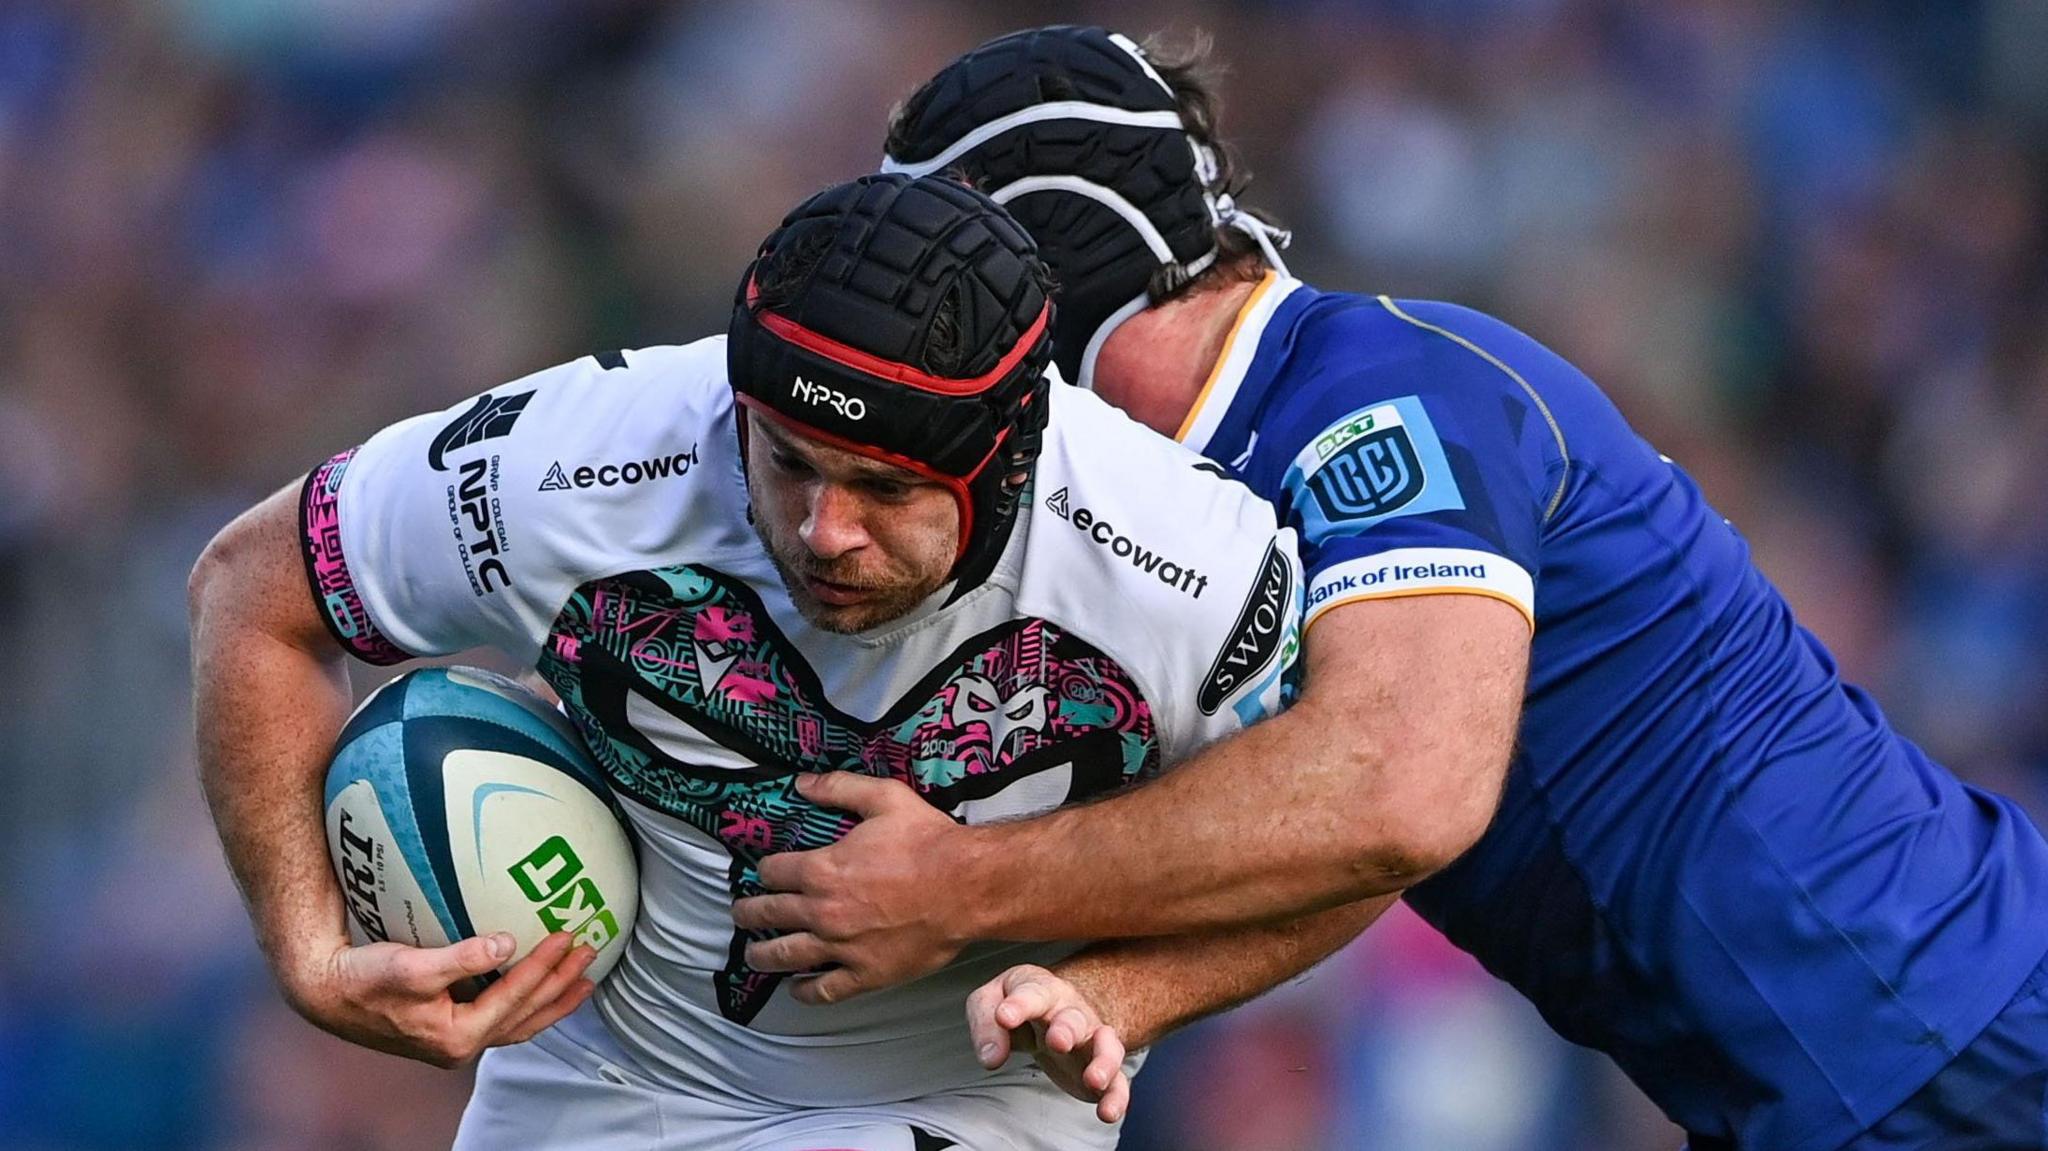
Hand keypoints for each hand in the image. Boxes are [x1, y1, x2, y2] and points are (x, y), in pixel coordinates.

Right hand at [286, 930, 596, 1067]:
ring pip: (519, 1022)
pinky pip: (503, 1015)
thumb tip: (506, 943)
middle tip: (592, 954)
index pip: (515, 998)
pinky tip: (539, 983)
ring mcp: (457, 1038)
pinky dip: (527, 1000)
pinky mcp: (450, 1026)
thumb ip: (462, 957)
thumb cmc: (363, 979)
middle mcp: (461, 1045)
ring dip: (552, 999)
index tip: (569, 936)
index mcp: (456, 1036)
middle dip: (562, 986)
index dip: (544, 967)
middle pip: (527, 1016)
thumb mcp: (411, 966)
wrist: (326, 992)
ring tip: (583, 977)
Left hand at [730, 772, 974, 1004]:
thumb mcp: (884, 798)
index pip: (773, 872)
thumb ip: (839, 789)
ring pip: (785, 956)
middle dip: (750, 912)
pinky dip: (804, 991)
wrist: (966, 887)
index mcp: (822, 870)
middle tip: (742, 914)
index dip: (766, 869)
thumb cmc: (928, 842)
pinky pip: (824, 990)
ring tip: (754, 954)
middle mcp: (822, 912)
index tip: (766, 871)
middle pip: (769, 914)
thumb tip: (802, 783)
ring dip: (763, 954)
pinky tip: (796, 988)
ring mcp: (841, 947)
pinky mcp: (865, 975)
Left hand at [967, 964, 1130, 1123]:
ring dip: (1103, 1062)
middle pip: (1074, 1018)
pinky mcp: (1099, 1068)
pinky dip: (1117, 1097)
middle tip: (1058, 1042)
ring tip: (1094, 1081)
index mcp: (1041, 990)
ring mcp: (1090, 1040)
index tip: (1004, 1017)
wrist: (1051, 1009)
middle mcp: (1071, 1011)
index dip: (1020, 1004)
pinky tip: (1109, 1112)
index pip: (1032, 992)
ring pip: (1107, 1046)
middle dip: (1067, 1029)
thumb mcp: (989, 1002)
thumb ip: (985, 1025)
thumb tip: (991, 1057)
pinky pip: (1118, 1081)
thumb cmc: (1017, 1003)